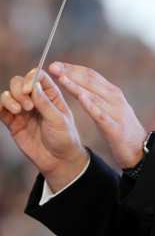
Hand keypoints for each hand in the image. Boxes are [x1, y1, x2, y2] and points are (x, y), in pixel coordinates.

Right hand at [0, 70, 88, 191]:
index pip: (38, 76)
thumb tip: (34, 86)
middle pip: (19, 82)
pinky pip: (1, 109)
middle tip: (27, 105)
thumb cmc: (65, 138)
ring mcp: (23, 110)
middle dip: (19, 89)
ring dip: (10, 98)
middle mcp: (36, 99)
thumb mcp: (59, 120)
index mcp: (52, 95)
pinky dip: (0, 106)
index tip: (28, 90)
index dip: (31, 78)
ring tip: (19, 110)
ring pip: (8, 94)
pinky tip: (8, 111)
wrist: (58, 160)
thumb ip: (45, 104)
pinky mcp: (13, 122)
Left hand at [49, 62, 146, 168]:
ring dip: (76, 85)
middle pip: (91, 81)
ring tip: (61, 78)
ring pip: (94, 95)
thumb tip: (80, 86)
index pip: (91, 75)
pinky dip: (91, 105)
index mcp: (113, 92)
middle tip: (53, 66)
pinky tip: (81, 98)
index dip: (73, 68)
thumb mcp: (111, 108)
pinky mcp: (115, 127)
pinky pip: (101, 114)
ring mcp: (116, 112)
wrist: (140, 148)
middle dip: (71, 72)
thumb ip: (98, 97)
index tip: (56, 65)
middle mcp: (115, 98)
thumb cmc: (122, 129)